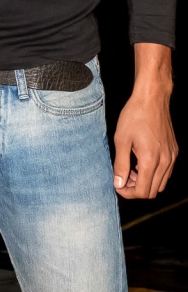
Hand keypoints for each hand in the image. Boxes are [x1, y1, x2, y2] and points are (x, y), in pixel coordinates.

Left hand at [113, 45, 177, 198]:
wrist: (152, 98)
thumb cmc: (135, 115)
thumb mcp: (121, 139)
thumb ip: (120, 164)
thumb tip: (118, 184)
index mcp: (151, 160)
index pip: (142, 192)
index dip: (128, 193)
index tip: (117, 185)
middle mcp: (165, 161)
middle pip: (153, 191)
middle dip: (136, 189)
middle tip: (123, 177)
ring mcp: (172, 157)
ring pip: (161, 183)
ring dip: (146, 182)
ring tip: (131, 169)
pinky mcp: (174, 151)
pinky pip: (166, 172)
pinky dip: (154, 174)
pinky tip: (141, 161)